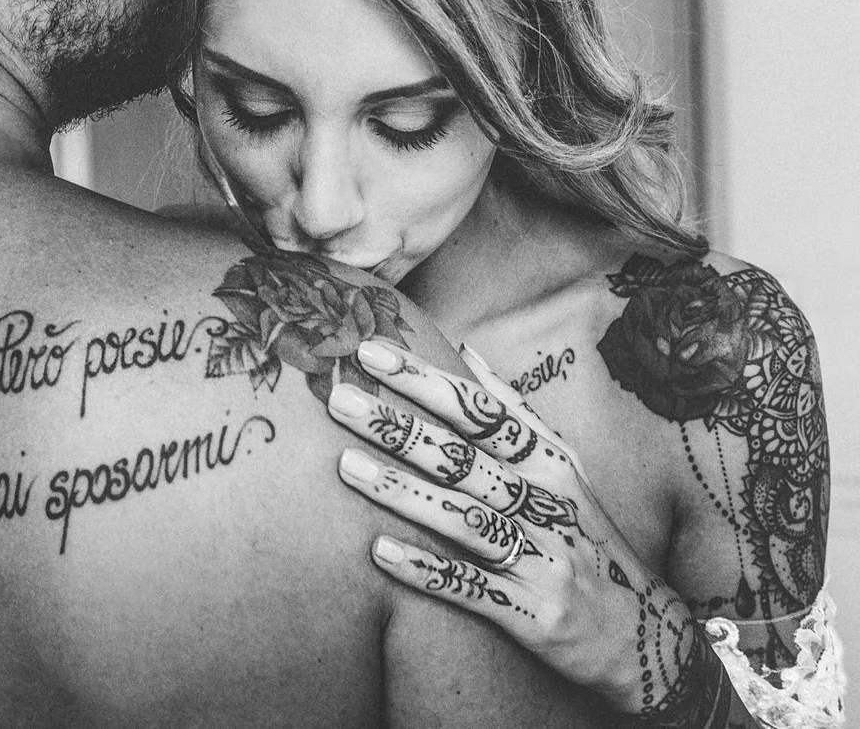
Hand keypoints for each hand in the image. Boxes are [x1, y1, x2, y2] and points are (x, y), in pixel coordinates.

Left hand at [327, 338, 715, 720]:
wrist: (646, 636)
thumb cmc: (584, 537)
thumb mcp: (563, 467)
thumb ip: (512, 410)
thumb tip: (467, 350)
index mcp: (548, 461)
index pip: (479, 410)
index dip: (425, 380)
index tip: (372, 352)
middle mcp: (546, 502)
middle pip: (463, 457)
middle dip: (399, 426)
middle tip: (340, 400)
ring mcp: (540, 558)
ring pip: (463, 517)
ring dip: (402, 492)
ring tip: (346, 467)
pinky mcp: (533, 612)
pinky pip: (471, 587)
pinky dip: (426, 570)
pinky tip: (379, 552)